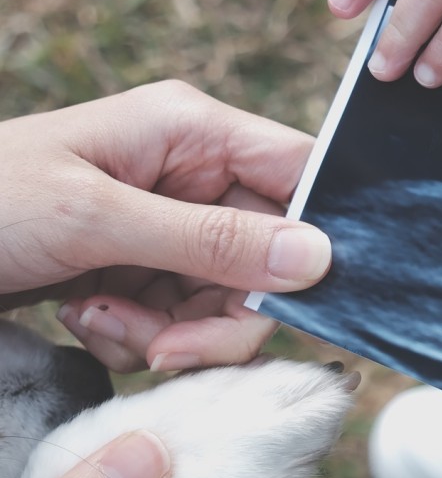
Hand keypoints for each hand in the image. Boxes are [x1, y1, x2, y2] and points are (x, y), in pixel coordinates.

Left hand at [0, 81, 330, 371]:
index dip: (314, 237)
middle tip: (168, 346)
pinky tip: (88, 322)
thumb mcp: (95, 219)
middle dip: (222, 311)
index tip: (294, 299)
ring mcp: (167, 225)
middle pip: (269, 256)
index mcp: (192, 131)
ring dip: (174, 332)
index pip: (298, 175)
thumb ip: (209, 239)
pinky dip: (143, 338)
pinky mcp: (142, 269)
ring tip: (104, 324)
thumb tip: (318, 257)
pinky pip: (182, 319)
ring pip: (226, 299)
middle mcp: (192, 174)